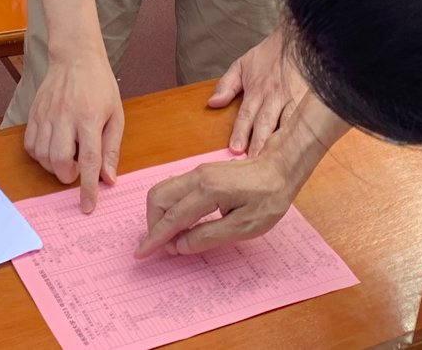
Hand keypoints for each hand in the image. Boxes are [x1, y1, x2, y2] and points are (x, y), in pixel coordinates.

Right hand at [23, 46, 123, 212]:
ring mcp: (47, 114)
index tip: (88, 206)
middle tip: (78, 171)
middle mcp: (66, 116)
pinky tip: (51, 150)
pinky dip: (39, 155)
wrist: (75, 57)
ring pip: (42, 155)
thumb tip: (108, 179)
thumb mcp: (115, 115)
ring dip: (53, 167)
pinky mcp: (34, 113)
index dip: (88, 187)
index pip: (89, 159)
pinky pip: (30, 145)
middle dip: (68, 176)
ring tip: (66, 158)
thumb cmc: (100, 86)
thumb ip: (111, 149)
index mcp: (90, 117)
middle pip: (60, 160)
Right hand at [135, 150, 300, 256]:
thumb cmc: (267, 199)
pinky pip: (174, 188)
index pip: (172, 218)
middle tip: (162, 247)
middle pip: (158, 198)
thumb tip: (180, 245)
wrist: (280, 169)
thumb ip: (208, 237)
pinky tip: (180, 222)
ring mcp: (198, 172)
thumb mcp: (243, 227)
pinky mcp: (201, 172)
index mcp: (207, 191)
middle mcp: (197, 177)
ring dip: (159, 214)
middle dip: (153, 225)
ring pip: (163, 191)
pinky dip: (169, 207)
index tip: (141, 253)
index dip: (155, 238)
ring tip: (170, 237)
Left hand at [209, 24, 308, 155]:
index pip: (246, 114)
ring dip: (280, 144)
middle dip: (259, 143)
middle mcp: (274, 96)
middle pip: (266, 123)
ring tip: (276, 162)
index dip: (241, 132)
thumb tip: (213, 104)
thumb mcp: (241, 65)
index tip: (236, 148)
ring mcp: (293, 100)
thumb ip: (226, 85)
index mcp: (257, 89)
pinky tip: (298, 149)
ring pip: (286, 125)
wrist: (296, 40)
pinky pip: (303, 121)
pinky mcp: (308, 102)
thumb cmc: (268, 55)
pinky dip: (300, 136)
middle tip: (254, 161)